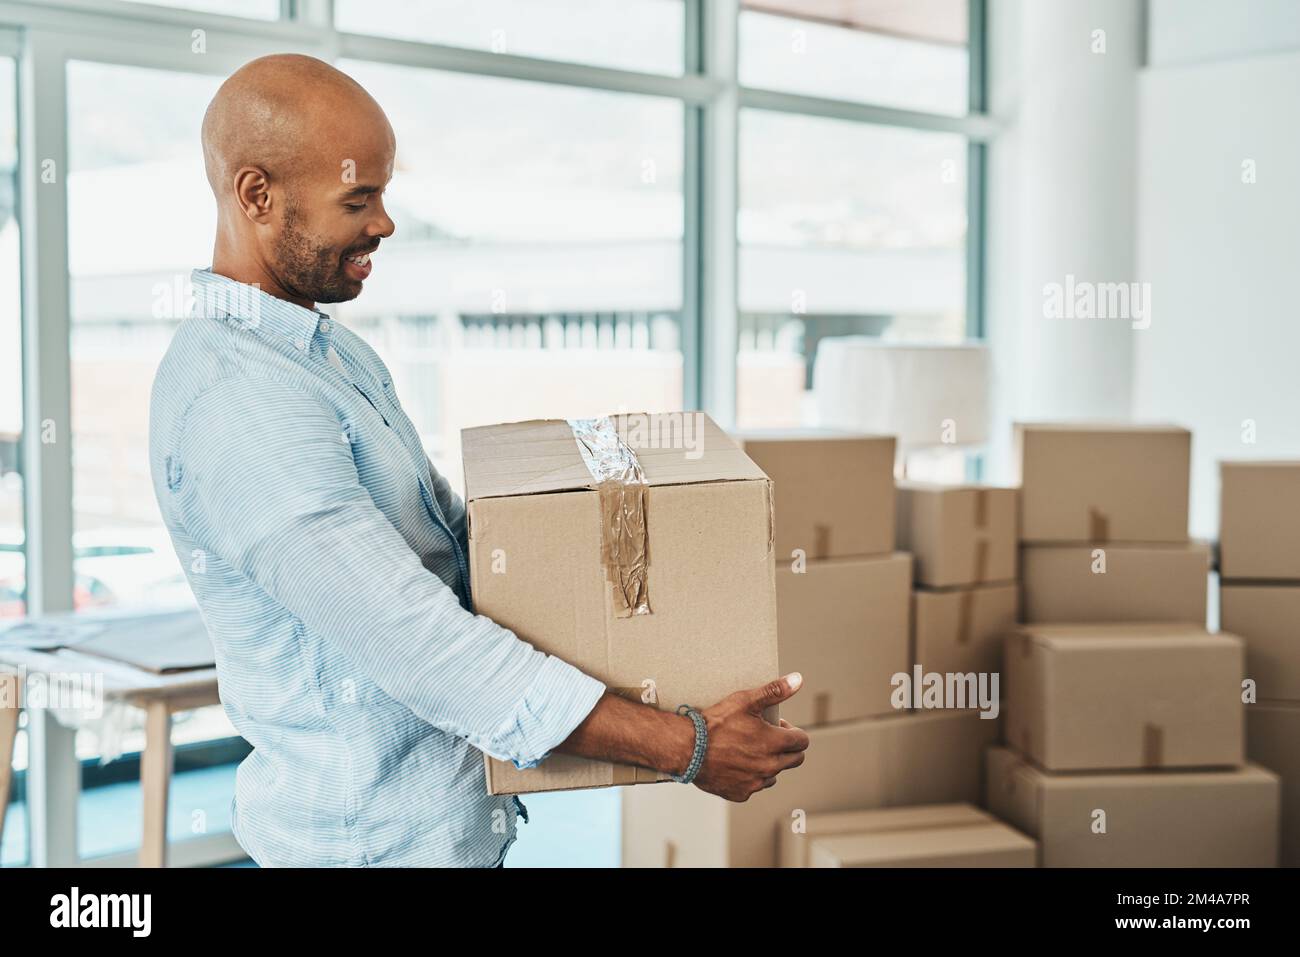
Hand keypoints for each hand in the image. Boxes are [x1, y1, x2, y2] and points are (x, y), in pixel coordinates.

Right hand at [689, 673, 809, 801]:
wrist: (687, 748)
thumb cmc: (716, 723)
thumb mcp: (745, 701)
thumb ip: (774, 691)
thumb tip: (798, 679)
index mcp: (775, 743)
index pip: (802, 741)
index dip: (792, 731)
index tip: (776, 725)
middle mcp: (770, 766)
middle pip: (795, 759)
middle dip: (786, 747)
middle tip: (765, 736)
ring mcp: (756, 782)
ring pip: (775, 774)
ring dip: (769, 763)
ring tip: (748, 749)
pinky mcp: (741, 793)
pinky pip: (755, 785)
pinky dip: (750, 776)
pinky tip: (735, 763)